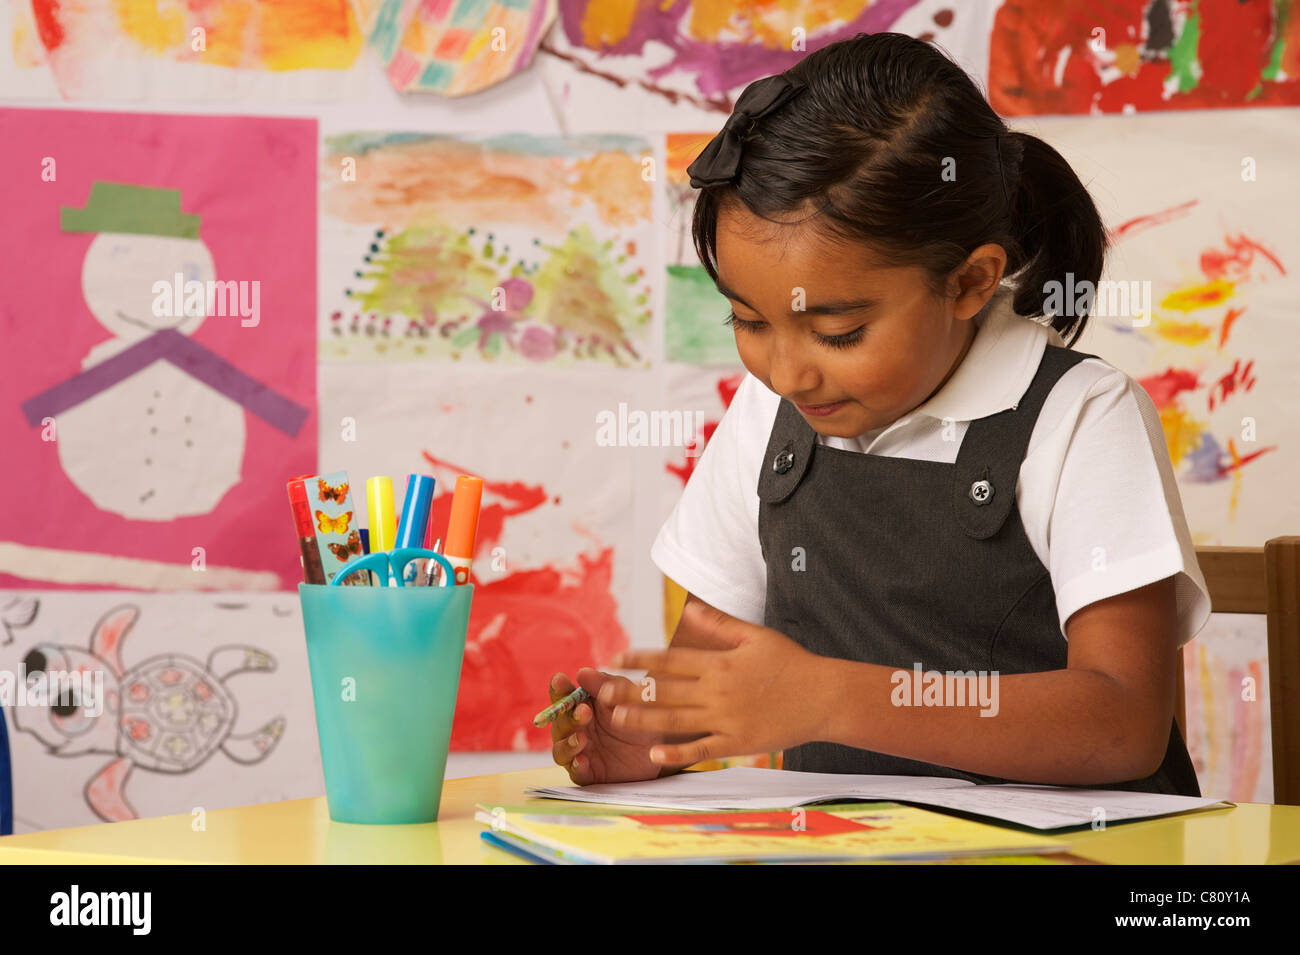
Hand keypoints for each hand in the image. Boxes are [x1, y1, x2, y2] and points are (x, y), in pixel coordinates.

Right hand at [547, 668, 675, 784]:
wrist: (658, 746)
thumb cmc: (637, 715)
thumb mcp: (626, 697)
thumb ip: (606, 686)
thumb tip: (583, 673)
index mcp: (580, 705)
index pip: (562, 696)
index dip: (558, 688)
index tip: (560, 680)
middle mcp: (574, 728)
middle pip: (559, 723)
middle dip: (568, 717)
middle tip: (584, 711)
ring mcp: (579, 751)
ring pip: (560, 750)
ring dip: (568, 743)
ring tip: (581, 738)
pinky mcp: (589, 773)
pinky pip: (576, 772)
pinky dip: (576, 766)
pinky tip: (582, 760)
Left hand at [604, 599, 826, 765]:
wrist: (823, 696)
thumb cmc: (790, 663)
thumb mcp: (755, 636)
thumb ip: (719, 624)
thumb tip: (690, 607)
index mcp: (720, 662)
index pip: (671, 659)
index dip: (641, 658)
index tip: (617, 657)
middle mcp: (718, 690)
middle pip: (665, 690)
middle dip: (631, 688)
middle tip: (601, 690)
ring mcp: (726, 718)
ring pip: (676, 719)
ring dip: (644, 718)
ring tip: (617, 717)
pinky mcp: (737, 742)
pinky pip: (701, 748)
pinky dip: (677, 752)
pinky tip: (655, 753)